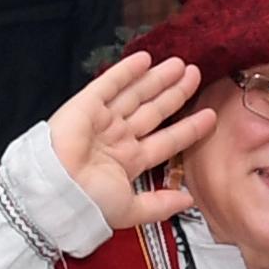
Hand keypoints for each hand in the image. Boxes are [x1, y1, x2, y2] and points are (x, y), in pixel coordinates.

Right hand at [48, 51, 216, 230]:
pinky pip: (110, 84)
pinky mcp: (87, 104)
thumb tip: (189, 201)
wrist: (57, 192)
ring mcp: (103, 119)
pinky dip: (127, 71)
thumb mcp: (132, 209)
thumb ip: (160, 205)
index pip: (167, 140)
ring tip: (182, 65)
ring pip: (137, 94)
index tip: (211, 116)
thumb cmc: (89, 203)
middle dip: (175, 93)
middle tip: (196, 75)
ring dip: (158, 78)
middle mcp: (119, 137)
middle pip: (154, 110)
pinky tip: (146, 59)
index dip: (189, 128)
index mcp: (129, 161)